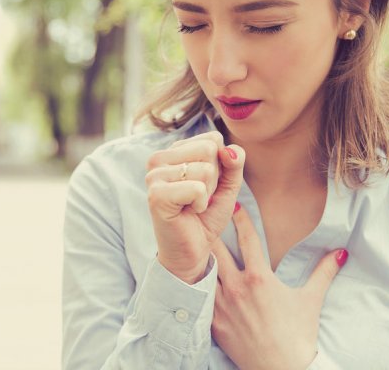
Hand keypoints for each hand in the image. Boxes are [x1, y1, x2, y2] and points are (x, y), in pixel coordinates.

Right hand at [145, 131, 244, 283]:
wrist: (193, 250)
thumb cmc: (206, 216)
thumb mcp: (227, 185)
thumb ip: (234, 163)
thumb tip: (229, 150)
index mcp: (174, 150)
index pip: (212, 139)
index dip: (219, 165)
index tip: (205, 184)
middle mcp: (159, 158)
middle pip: (209, 150)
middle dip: (214, 178)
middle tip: (199, 196)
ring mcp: (154, 175)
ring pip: (205, 169)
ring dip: (207, 193)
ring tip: (192, 204)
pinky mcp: (156, 195)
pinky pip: (197, 188)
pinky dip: (200, 204)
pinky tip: (187, 212)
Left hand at [211, 205, 347, 369]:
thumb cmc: (297, 336)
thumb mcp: (311, 300)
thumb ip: (324, 272)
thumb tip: (342, 252)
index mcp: (259, 278)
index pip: (247, 239)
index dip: (240, 219)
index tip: (234, 205)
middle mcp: (236, 287)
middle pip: (217, 249)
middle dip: (211, 232)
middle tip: (205, 218)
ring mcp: (221, 306)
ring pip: (204, 272)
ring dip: (202, 258)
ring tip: (195, 245)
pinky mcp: (214, 323)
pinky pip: (200, 298)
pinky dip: (198, 285)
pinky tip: (194, 278)